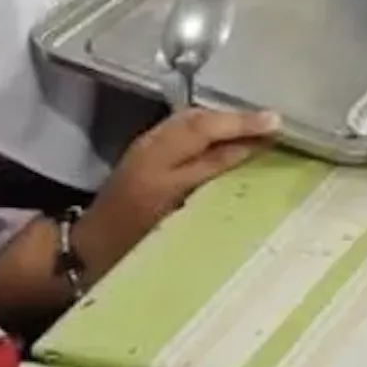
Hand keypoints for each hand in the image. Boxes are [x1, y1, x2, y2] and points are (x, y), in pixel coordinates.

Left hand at [73, 106, 279, 276]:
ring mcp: (146, 146)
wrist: (89, 249)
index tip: (277, 123)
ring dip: (222, 119)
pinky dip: (207, 126)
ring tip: (253, 125)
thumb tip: (250, 147)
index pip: (209, 131)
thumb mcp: (177, 208)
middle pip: (199, 119)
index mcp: (160, 160)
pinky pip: (182, 127)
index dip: (244, 125)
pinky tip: (222, 136)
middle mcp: (153, 145)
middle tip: (272, 121)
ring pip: (190, 119)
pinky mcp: (145, 151)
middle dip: (236, 117)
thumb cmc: (134, 237)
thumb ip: (212, 171)